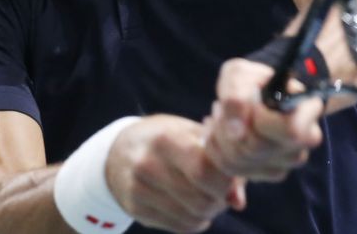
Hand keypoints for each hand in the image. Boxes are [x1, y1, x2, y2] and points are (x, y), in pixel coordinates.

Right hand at [105, 114, 245, 232]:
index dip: (225, 180)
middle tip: (222, 191)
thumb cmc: (166, 137)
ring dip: (209, 212)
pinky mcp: (135, 209)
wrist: (118, 149)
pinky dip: (194, 221)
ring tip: (208, 197)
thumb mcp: (190, 133)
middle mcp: (147, 164)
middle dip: (220, 200)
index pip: (204, 171)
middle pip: (200, 200)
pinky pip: (179, 227)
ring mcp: (138, 189)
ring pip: (192, 218)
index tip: (229, 176)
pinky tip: (192, 206)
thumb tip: (238, 201)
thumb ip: (219, 161)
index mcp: (165, 138)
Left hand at [204, 58, 323, 181]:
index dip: (260, 119)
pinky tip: (219, 130)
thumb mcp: (240, 74)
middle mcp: (302, 142)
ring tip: (219, 115)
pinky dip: (217, 149)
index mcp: (306, 113)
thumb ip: (236, 95)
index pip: (290, 130)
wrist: (256, 94)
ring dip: (220, 136)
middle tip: (221, 106)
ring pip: (241, 162)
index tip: (250, 103)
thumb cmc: (253, 81)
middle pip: (256, 148)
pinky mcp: (268, 173)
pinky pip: (232, 169)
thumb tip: (235, 133)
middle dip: (228, 125)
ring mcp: (287, 162)